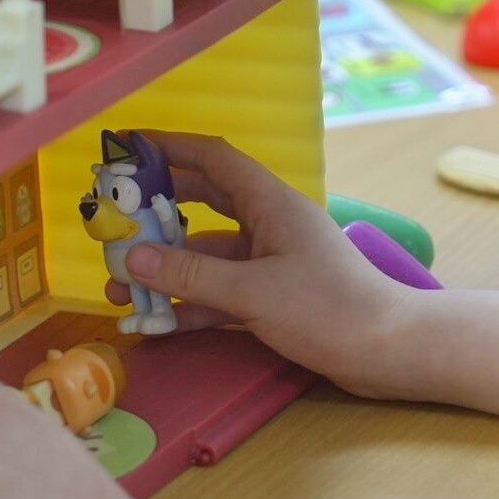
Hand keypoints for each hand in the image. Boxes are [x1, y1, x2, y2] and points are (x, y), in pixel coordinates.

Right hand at [105, 132, 412, 392]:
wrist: (387, 350)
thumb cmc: (328, 309)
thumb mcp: (253, 291)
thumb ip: (191, 274)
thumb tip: (132, 256)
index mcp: (271, 204)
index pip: (214, 159)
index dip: (170, 147)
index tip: (126, 148)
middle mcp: (271, 225)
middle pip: (204, 205)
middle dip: (157, 215)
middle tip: (111, 226)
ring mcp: (274, 262)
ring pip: (209, 255)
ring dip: (168, 269)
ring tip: (120, 287)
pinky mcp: (277, 297)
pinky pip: (223, 292)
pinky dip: (192, 303)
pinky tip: (157, 321)